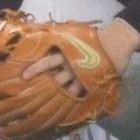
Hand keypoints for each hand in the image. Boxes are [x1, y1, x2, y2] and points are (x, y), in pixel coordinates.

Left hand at [20, 19, 139, 94]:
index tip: (24, 76)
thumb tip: (38, 36)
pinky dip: (76, 97)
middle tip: (36, 94)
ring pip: (69, 90)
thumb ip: (58, 42)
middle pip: (56, 80)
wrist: (115, 42)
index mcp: (65, 53)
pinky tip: (70, 103)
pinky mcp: (94, 82)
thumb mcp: (71, 36)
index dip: (34, 69)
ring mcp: (83, 76)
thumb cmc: (91, 37)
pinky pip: (83, 93)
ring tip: (53, 102)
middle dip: (47, 87)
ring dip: (62, 94)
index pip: (46, 62)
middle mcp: (72, 66)